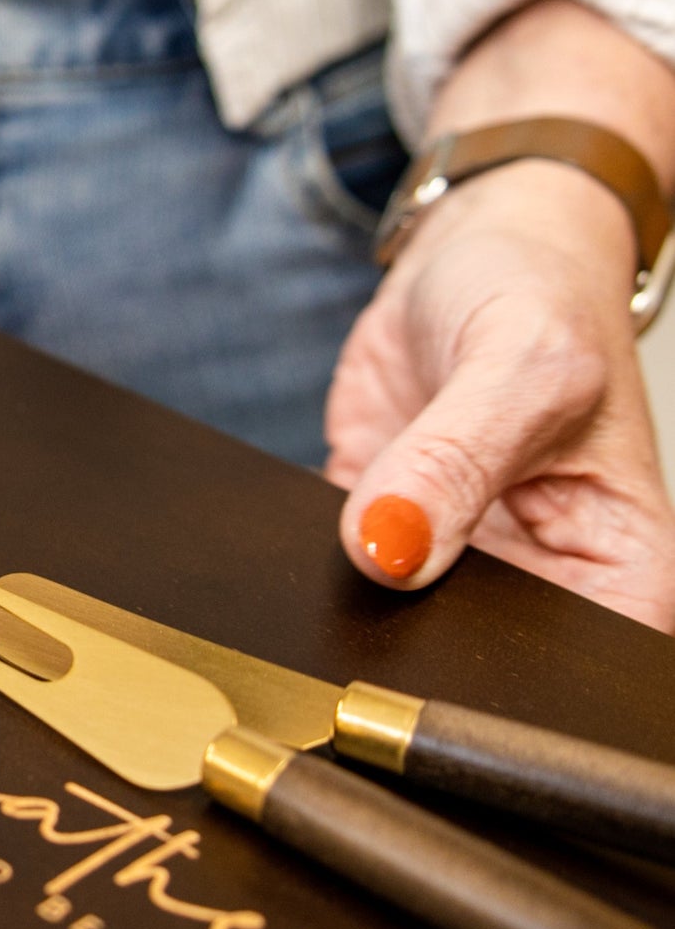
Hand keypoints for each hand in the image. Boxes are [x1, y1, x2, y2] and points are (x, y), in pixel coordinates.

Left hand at [325, 0, 674, 631]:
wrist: (472, 252)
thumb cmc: (540, 295)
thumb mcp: (520, 363)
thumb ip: (454, 462)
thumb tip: (389, 549)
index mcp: (619, 569)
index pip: (577, 673)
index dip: (507, 676)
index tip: (440, 617)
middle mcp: (537, 585)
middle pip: (474, 667)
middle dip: (414, 639)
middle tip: (377, 571)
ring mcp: (452, 570)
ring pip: (392, 633)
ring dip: (354, 604)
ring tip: (350, 526)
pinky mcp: (378, 543)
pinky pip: (336, 581)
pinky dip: (311, 563)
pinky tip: (309, 521)